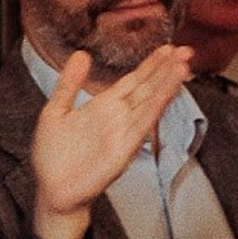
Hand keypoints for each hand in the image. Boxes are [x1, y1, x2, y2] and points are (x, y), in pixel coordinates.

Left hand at [30, 44, 195, 238]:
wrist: (52, 190)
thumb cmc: (53, 157)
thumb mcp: (55, 111)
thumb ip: (69, 84)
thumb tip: (81, 55)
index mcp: (104, 106)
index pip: (133, 80)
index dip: (151, 64)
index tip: (168, 48)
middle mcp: (119, 116)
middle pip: (148, 87)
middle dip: (167, 69)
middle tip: (185, 50)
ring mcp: (125, 130)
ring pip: (150, 102)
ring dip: (168, 84)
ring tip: (183, 65)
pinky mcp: (126, 147)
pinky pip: (144, 122)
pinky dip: (158, 105)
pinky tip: (170, 91)